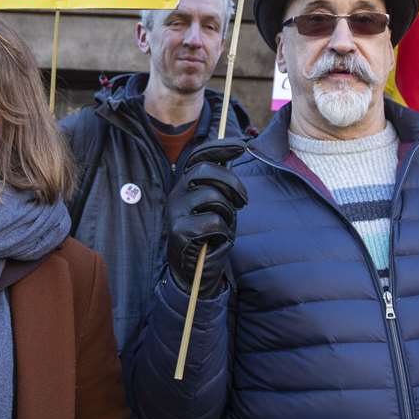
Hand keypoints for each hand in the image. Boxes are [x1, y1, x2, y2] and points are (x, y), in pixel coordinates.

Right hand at [164, 140, 247, 293]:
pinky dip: (223, 232)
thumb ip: (222, 185)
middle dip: (232, 182)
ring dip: (228, 213)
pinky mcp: (178, 231)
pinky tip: (217, 240)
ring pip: (212, 196)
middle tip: (244, 201)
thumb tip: (236, 155)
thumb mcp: (219, 205)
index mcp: (185, 185)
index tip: (243, 145)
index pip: (198, 156)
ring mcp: (175, 212)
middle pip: (205, 170)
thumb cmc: (210, 236)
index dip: (220, 147)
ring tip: (225, 226)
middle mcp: (176, 194)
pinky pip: (212, 221)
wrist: (195, 273)